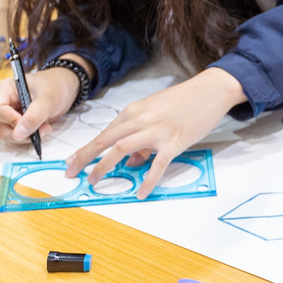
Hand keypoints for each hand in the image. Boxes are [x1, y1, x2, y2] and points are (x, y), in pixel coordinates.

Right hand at [0, 65, 79, 146]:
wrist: (65, 87)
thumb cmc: (55, 85)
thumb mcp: (47, 99)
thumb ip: (34, 116)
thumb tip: (18, 134)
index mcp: (5, 90)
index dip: (10, 120)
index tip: (28, 123)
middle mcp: (4, 102)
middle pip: (1, 126)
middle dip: (21, 132)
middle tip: (42, 128)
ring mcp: (10, 114)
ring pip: (9, 134)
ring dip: (27, 136)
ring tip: (45, 127)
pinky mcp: (18, 123)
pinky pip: (18, 136)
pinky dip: (30, 137)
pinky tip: (43, 128)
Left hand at [65, 68, 243, 196]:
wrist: (211, 90)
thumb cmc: (184, 101)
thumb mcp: (156, 114)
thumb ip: (141, 136)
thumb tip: (133, 162)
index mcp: (134, 111)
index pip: (104, 133)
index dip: (86, 149)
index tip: (72, 162)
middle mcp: (141, 119)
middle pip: (105, 140)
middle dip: (85, 157)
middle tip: (71, 172)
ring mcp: (157, 130)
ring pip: (122, 149)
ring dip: (104, 166)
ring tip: (94, 181)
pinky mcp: (175, 141)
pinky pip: (158, 164)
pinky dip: (148, 180)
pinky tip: (141, 192)